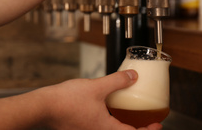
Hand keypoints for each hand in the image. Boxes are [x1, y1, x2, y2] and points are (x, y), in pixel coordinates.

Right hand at [42, 70, 161, 129]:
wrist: (44, 107)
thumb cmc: (66, 101)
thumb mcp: (97, 87)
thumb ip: (118, 81)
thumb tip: (133, 76)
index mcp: (106, 129)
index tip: (158, 123)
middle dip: (137, 128)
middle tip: (147, 120)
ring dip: (124, 124)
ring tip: (129, 113)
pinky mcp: (81, 128)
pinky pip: (101, 127)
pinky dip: (110, 121)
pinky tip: (108, 108)